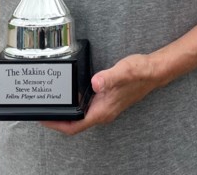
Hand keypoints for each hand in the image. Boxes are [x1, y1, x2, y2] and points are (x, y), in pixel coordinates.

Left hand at [40, 54, 159, 135]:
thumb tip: (95, 83)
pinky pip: (86, 107)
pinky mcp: (106, 100)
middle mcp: (103, 112)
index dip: (57, 125)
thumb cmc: (140, 73)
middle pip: (75, 124)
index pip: (75, 126)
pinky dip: (75, 103)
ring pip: (81, 116)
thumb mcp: (123, 71)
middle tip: (43, 109)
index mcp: (103, 111)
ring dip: (67, 111)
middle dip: (58, 119)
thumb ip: (109, 78)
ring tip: (53, 100)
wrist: (154, 71)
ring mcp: (105, 107)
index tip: (44, 119)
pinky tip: (70, 92)